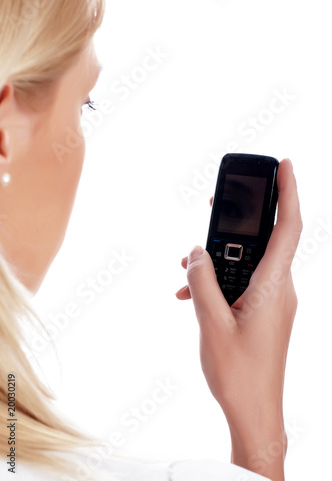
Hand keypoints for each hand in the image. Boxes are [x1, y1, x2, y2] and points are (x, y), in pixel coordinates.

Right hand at [175, 159, 301, 480]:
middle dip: (240, 221)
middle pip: (265, 239)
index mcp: (274, 287)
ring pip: (250, 263)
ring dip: (221, 258)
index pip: (289, 228)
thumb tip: (196, 253)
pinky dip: (221, 281)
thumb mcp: (211, 323)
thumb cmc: (238, 374)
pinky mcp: (266, 313)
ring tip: (190, 262)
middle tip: (216, 206)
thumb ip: (202, 281)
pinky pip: (245, 284)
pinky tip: (193, 295)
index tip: (287, 165)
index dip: (289, 193)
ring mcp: (275, 302)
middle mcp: (280, 289)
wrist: (255, 414)